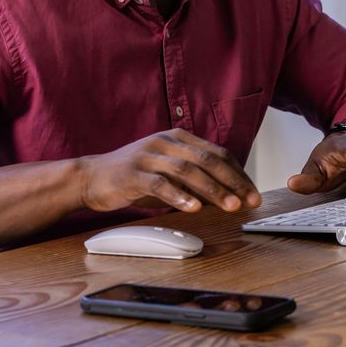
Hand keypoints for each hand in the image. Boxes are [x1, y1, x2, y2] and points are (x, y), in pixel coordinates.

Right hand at [83, 128, 261, 213]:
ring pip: (187, 170)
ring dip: (212, 189)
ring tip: (230, 206)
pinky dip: (179, 196)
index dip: (239, 173)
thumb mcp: (169, 173)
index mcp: (178, 138)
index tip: (253, 193)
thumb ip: (195, 179)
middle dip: (233, 181)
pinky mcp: (133, 173)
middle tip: (250, 200)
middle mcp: (166, 142)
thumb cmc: (135, 177)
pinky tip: (193, 208)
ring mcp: (148, 156)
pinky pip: (160, 184)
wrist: (92, 177)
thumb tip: (229, 196)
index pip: (217, 153)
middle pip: (207, 160)